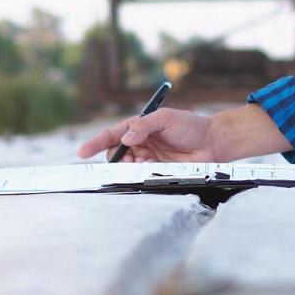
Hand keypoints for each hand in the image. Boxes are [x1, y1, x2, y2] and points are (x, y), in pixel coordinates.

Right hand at [76, 107, 214, 162]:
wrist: (212, 142)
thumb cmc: (190, 125)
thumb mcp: (167, 118)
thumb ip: (144, 125)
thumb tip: (126, 137)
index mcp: (138, 127)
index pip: (112, 135)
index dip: (96, 143)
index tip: (82, 152)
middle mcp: (140, 143)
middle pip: (116, 154)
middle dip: (117, 158)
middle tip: (129, 158)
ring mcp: (148, 159)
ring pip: (128, 167)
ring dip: (131, 167)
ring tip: (145, 163)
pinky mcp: (157, 172)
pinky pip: (142, 176)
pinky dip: (143, 174)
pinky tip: (153, 168)